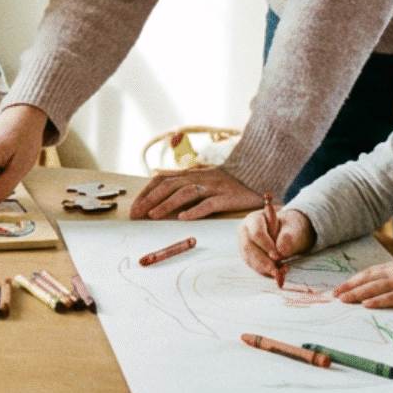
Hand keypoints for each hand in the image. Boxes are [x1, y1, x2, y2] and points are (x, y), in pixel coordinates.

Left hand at [129, 167, 264, 219]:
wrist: (258, 177)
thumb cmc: (226, 183)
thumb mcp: (202, 179)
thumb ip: (183, 182)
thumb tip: (158, 184)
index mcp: (192, 174)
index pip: (162, 179)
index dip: (146, 192)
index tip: (134, 207)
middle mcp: (200, 178)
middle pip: (169, 185)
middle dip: (150, 199)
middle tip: (136, 214)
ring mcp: (214, 187)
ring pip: (186, 193)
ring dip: (167, 204)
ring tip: (153, 215)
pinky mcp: (227, 197)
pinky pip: (209, 203)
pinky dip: (195, 210)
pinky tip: (183, 218)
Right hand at [239, 205, 311, 279]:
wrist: (286, 231)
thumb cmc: (288, 227)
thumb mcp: (293, 228)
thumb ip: (288, 237)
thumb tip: (281, 251)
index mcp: (254, 219)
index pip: (257, 233)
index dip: (266, 246)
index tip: (278, 256)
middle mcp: (245, 231)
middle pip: (248, 247)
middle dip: (263, 261)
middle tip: (277, 271)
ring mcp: (243, 243)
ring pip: (248, 258)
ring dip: (264, 268)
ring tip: (280, 272)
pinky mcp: (247, 255)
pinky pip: (252, 265)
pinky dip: (264, 271)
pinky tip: (276, 272)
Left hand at [333, 259, 392, 310]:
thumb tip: (381, 285)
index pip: (368, 272)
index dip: (353, 280)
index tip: (340, 287)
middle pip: (367, 279)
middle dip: (349, 286)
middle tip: (335, 295)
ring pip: (375, 288)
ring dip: (358, 294)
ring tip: (344, 300)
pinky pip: (392, 298)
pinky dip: (378, 301)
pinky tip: (367, 305)